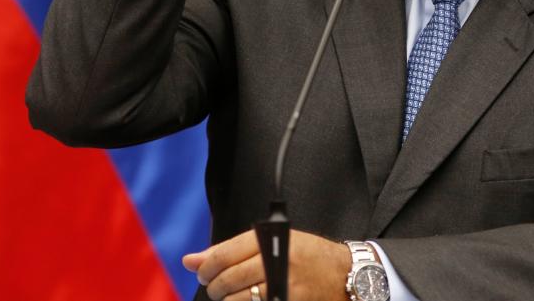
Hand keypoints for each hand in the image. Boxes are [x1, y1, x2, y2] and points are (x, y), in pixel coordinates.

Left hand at [183, 229, 350, 300]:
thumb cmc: (306, 255)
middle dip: (214, 287)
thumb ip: (231, 250)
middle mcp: (277, 260)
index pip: (225, 253)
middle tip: (215, 288)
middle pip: (229, 278)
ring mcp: (283, 285)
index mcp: (271, 239)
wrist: (344, 274)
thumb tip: (189, 261)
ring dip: (227, 300)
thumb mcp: (273, 241)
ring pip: (238, 299)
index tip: (203, 272)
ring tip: (228, 296)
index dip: (207, 266)